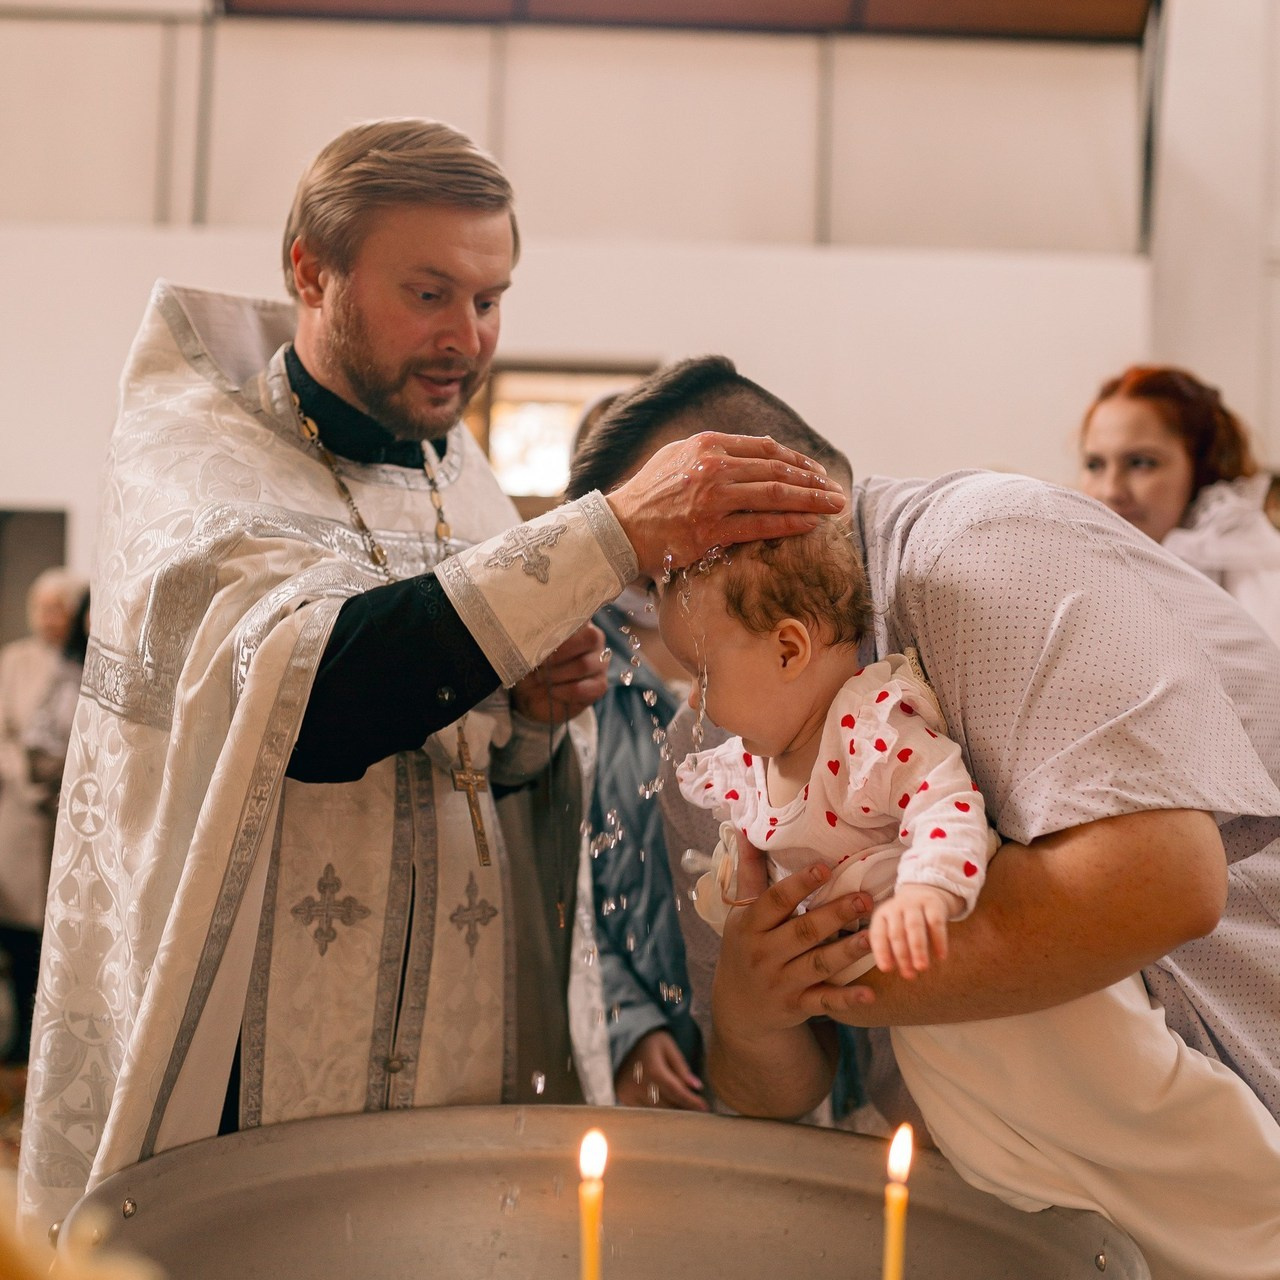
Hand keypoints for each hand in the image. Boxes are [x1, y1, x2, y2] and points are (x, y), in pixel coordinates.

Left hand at [510, 623, 608, 723]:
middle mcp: (595, 640)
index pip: (582, 616)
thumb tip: (535, 630)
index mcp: (579, 622)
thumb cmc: (533, 662)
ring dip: (557, 674)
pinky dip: (563, 691)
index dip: (561, 630)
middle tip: (540, 663)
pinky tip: (553, 691)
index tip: (541, 642)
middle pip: (589, 638)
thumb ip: (538, 634)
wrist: (533, 693)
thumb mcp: (531, 646)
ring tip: (542, 678)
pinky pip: (583, 688)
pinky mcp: (599, 685)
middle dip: (559, 653)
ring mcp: (600, 663)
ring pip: (583, 665)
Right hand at [605, 432, 845, 577]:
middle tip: (837, 491)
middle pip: (777, 472)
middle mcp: (714, 468)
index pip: (766, 449)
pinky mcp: (711, 531)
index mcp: (708, 444)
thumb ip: (714, 451)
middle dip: (813, 481)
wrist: (619, 527)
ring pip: (776, 496)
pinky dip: (790, 524)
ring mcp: (714, 500)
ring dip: (811, 501)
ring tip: (835, 506)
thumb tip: (755, 451)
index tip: (816, 471)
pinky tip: (811, 525)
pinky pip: (761, 526)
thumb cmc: (648, 493)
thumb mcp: (678, 455)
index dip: (797, 460)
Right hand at [614, 1030, 708, 1111]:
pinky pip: (644, 1110)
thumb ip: (681, 1067)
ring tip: (685, 1112)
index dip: (691, 1101)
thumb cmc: (649, 1040)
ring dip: (671, 1113)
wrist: (622, 1037)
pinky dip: (656, 1111)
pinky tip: (667, 1108)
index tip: (705, 1108)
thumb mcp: (668, 1046)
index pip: (676, 1091)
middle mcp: (639, 1083)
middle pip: (666, 1105)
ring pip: (655, 1111)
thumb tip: (697, 1087)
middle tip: (698, 1111)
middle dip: (683, 1109)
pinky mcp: (623, 1097)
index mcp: (652, 1069)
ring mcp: (629, 1092)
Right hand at [712, 834, 876, 1045]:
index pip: (775, 901)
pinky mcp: (797, 1006)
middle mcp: (764, 953)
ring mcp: (781, 981)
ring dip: (846, 951)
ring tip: (873, 936)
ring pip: (817, 965)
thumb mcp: (740, 911)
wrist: (738, 1006)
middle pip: (802, 932)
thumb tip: (743, 828)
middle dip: (835, 914)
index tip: (825, 867)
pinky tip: (871, 992)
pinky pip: (824, 1003)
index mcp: (751, 925)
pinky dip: (846, 999)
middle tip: (865, 899)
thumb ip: (749, 872)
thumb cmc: (744, 946)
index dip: (800, 884)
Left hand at [869, 885, 962, 978]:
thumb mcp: (893, 928)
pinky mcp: (933, 903)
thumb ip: (891, 947)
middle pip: (896, 932)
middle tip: (909, 975)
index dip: (881, 952)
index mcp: (882, 915)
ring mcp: (914, 903)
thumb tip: (893, 968)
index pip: (878, 934)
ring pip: (914, 926)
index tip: (886, 969)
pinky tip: (941, 956)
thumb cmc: (905, 920)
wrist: (925, 891)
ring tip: (922, 967)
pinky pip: (936, 922)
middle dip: (902, 955)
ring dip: (918, 948)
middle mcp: (896, 908)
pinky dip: (939, 940)